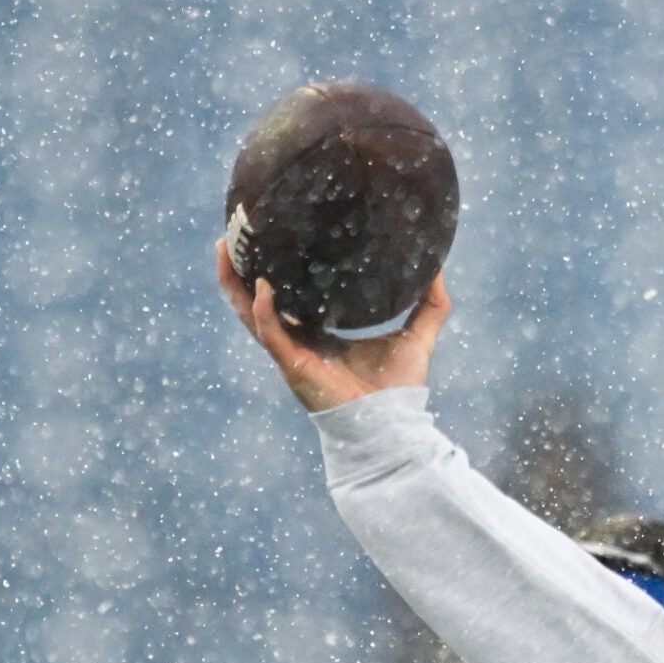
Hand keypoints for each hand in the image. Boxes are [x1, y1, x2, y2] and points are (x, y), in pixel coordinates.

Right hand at [216, 240, 450, 411]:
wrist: (394, 425)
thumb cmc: (400, 388)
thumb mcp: (417, 334)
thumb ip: (430, 303)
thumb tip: (439, 265)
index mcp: (320, 334)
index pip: (289, 298)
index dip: (274, 271)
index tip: (268, 238)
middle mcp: (300, 342)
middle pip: (257, 301)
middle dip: (239, 271)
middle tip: (231, 236)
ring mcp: (292, 354)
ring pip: (250, 315)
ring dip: (234, 284)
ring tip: (224, 250)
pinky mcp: (294, 367)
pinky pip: (271, 336)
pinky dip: (264, 312)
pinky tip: (261, 287)